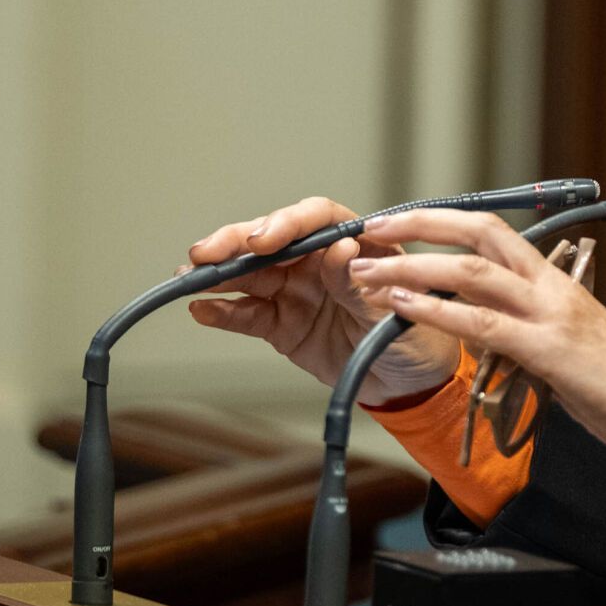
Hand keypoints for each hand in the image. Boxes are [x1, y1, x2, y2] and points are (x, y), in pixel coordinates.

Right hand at [184, 197, 460, 406]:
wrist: (410, 386)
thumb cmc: (416, 337)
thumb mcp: (397, 312)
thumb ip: (365, 284)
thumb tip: (341, 250)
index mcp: (355, 243)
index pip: (316, 219)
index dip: (287, 223)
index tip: (263, 239)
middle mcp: (319, 260)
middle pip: (272, 241)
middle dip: (236, 243)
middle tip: (207, 253)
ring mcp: (297, 290)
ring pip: (251, 274)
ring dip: (219, 274)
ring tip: (189, 277)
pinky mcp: (282, 324)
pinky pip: (247, 314)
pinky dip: (223, 312)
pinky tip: (202, 310)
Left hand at [346, 209, 605, 466]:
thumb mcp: (566, 340)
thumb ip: (526, 325)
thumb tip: (485, 326)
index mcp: (553, 281)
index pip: (491, 232)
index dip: (442, 222)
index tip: (400, 223)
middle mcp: (549, 286)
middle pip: (478, 232)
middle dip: (420, 223)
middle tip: (372, 225)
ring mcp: (550, 315)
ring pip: (472, 273)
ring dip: (412, 267)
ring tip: (368, 270)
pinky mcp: (549, 351)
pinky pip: (483, 324)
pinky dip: (435, 311)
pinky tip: (400, 306)